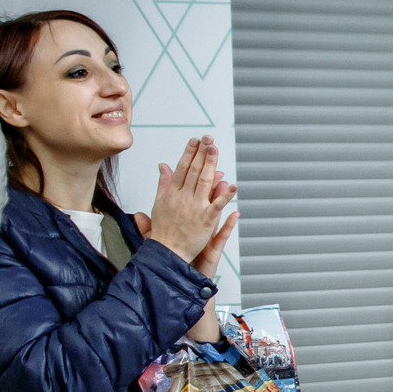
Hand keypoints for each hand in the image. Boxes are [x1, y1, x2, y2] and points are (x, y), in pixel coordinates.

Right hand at [143, 138, 234, 266]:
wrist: (167, 253)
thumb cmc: (163, 231)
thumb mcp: (159, 204)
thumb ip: (163, 184)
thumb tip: (163, 165)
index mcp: (171, 194)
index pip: (181, 168)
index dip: (189, 153)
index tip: (195, 140)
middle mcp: (182, 198)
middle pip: (193, 171)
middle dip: (201, 153)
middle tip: (208, 138)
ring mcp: (194, 209)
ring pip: (203, 183)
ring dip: (210, 165)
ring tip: (215, 150)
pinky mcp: (205, 221)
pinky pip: (217, 206)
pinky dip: (225, 195)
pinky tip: (233, 185)